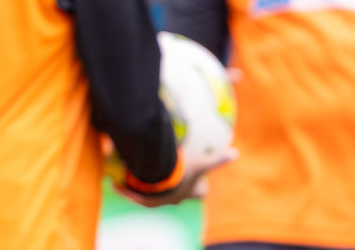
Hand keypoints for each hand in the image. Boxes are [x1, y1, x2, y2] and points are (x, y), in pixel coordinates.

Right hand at [116, 146, 236, 207]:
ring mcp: (161, 200)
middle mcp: (176, 199)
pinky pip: (136, 196)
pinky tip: (118, 184)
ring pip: (158, 195)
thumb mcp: (202, 163)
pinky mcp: (145, 200)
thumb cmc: (184, 173)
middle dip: (179, 188)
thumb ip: (219, 158)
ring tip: (147, 176)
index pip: (200, 193)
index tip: (200, 179)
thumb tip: (237, 153)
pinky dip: (128, 191)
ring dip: (155, 188)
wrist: (160, 179)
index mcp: (190, 192)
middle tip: (174, 174)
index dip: (201, 187)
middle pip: (180, 196)